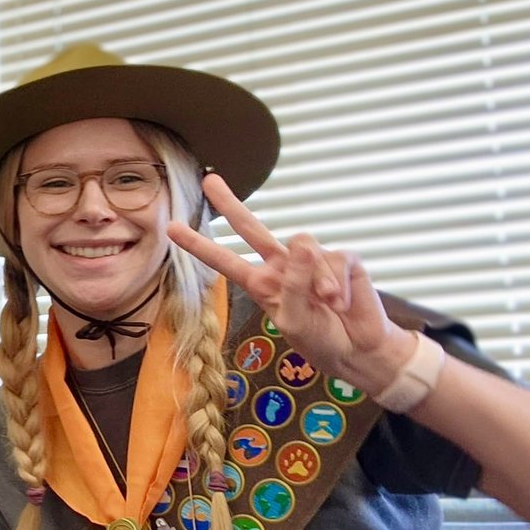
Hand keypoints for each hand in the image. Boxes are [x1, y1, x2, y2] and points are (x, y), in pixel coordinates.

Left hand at [168, 173, 415, 394]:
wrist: (358, 349)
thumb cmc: (320, 339)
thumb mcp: (294, 320)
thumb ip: (294, 284)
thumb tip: (304, 243)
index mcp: (261, 284)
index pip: (224, 261)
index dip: (199, 245)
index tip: (171, 227)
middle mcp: (281, 266)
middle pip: (251, 228)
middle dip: (230, 203)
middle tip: (210, 180)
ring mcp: (311, 260)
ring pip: (305, 246)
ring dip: (318, 280)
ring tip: (328, 305)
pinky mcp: (341, 259)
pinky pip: (336, 258)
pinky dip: (339, 283)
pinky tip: (342, 302)